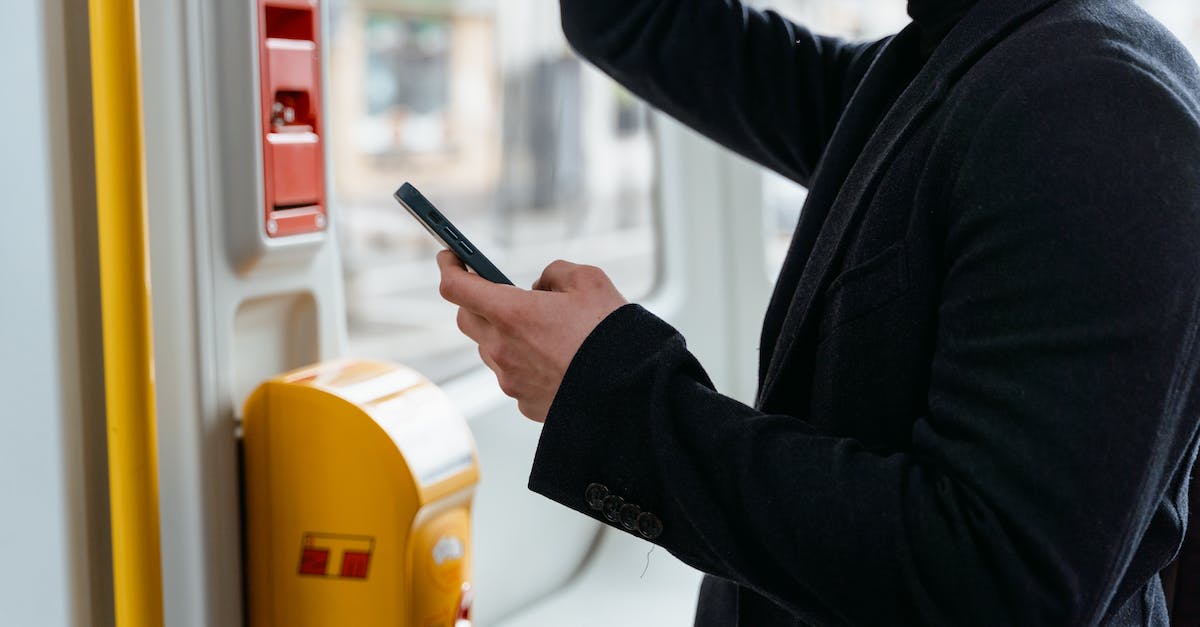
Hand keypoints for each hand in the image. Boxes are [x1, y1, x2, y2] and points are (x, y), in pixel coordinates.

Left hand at [436, 250, 627, 420]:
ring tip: (543, 330)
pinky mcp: (524, 403)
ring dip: (504, 334)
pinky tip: (555, 360)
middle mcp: (502, 349)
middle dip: (476, 301)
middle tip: (499, 292)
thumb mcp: (589, 281)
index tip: (449, 257)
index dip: (448, 267)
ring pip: (490, 349)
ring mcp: (510, 380)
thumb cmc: (611, 335)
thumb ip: (555, 273)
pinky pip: (513, 376)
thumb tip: (540, 287)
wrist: (631, 392)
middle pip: (467, 318)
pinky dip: (524, 364)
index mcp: (512, 313)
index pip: (456, 287)